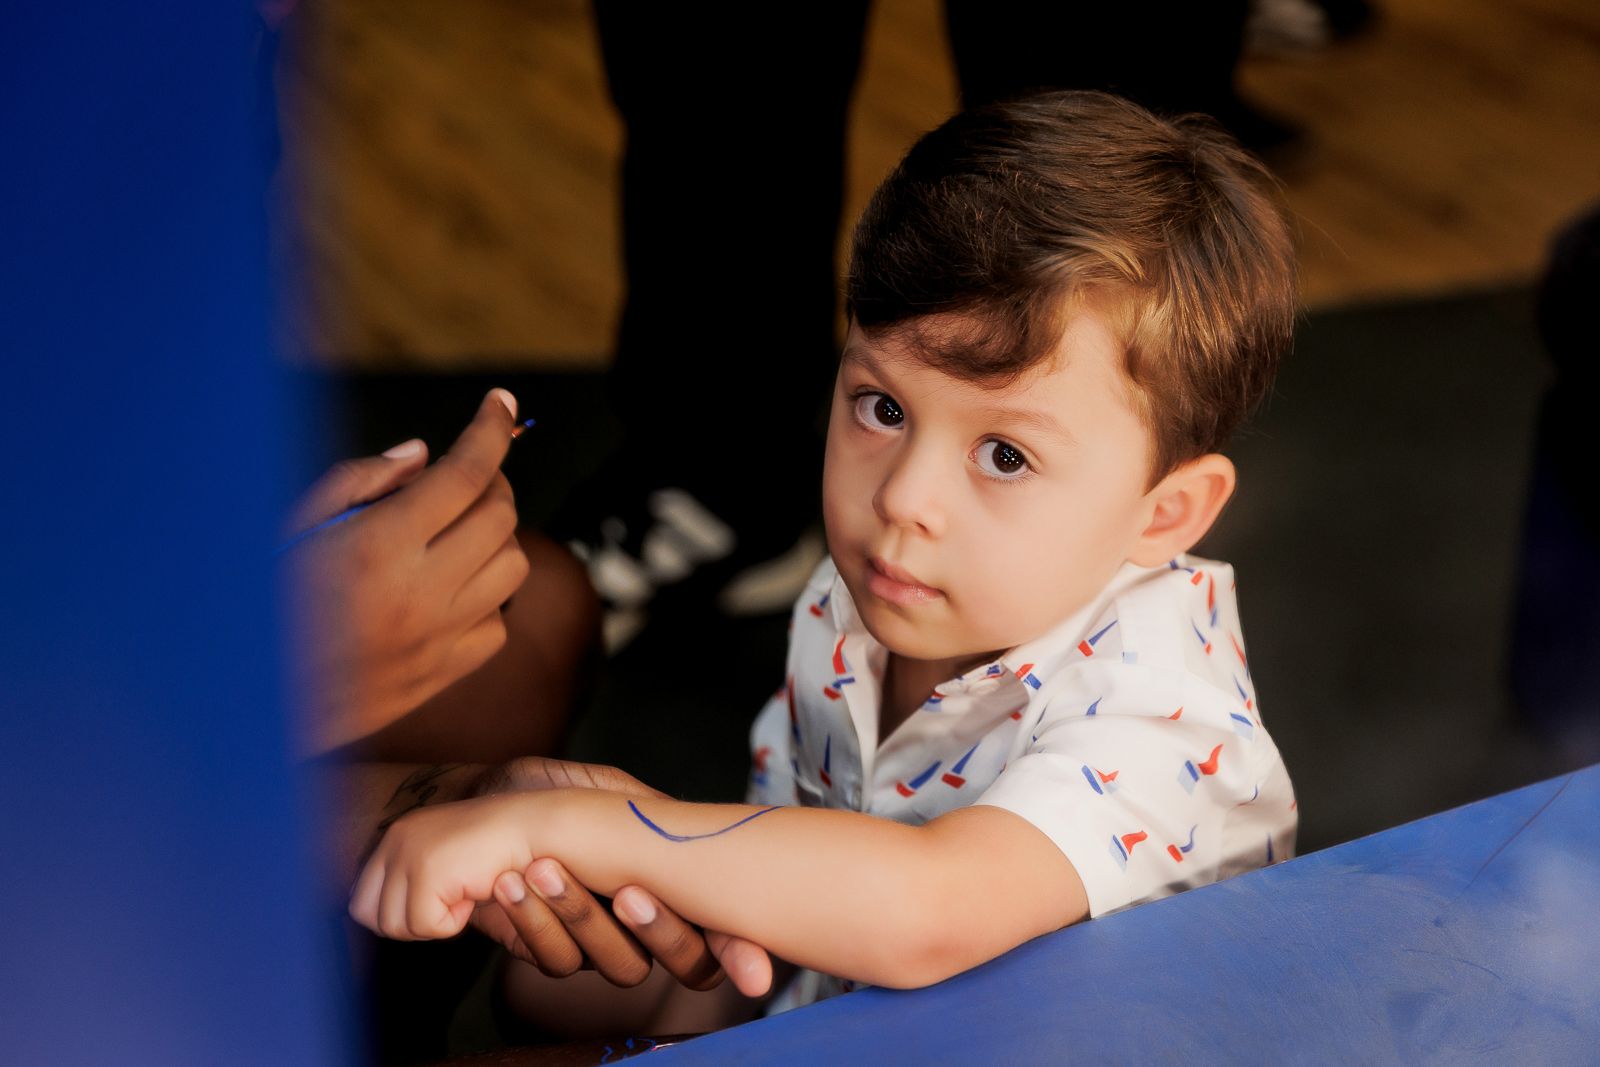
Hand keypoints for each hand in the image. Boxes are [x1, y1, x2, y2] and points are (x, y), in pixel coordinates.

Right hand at [284, 389, 529, 753]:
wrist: (242, 706)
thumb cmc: (255, 606)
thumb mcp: (288, 528)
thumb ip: (357, 482)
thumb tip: (421, 455)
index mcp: (378, 546)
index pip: (466, 472)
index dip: (493, 430)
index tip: (501, 404)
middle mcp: (419, 592)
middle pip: (501, 516)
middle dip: (492, 480)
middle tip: (464, 473)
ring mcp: (437, 638)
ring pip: (512, 569)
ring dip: (494, 538)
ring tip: (453, 532)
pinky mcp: (441, 675)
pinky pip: (495, 625)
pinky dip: (485, 598)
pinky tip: (446, 589)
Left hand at [351, 790, 539, 940]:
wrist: (536, 830)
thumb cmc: (498, 857)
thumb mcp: (444, 866)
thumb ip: (411, 884)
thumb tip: (379, 922)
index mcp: (396, 836)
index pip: (361, 902)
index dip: (397, 917)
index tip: (436, 904)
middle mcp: (395, 839)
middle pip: (368, 917)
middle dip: (409, 924)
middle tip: (449, 905)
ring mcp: (408, 853)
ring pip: (394, 926)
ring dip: (434, 922)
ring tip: (464, 894)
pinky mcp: (427, 869)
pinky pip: (426, 926)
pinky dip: (453, 922)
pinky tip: (474, 893)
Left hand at [471, 757, 774, 996]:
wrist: (486, 801)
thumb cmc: (556, 791)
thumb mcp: (614, 792)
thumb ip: (658, 818)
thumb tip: (704, 834)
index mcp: (675, 882)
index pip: (723, 930)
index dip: (742, 954)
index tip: (753, 975)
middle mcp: (647, 925)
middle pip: (684, 963)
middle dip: (660, 930)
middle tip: (629, 893)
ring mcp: (601, 945)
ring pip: (621, 965)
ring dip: (581, 917)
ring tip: (544, 869)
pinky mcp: (550, 954)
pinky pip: (557, 960)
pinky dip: (535, 922)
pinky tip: (514, 884)